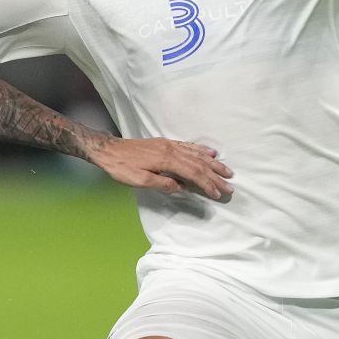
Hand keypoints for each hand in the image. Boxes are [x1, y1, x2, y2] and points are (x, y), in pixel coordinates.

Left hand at [87, 137, 233, 199]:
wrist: (108, 150)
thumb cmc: (121, 167)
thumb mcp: (139, 180)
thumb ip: (162, 184)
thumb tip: (181, 188)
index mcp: (166, 160)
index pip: (193, 173)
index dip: (207, 184)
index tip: (218, 194)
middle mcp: (171, 150)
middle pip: (199, 164)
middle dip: (215, 176)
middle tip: (230, 185)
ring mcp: (168, 145)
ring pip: (196, 154)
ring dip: (213, 163)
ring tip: (226, 170)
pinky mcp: (164, 143)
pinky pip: (188, 146)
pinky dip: (201, 150)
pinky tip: (209, 153)